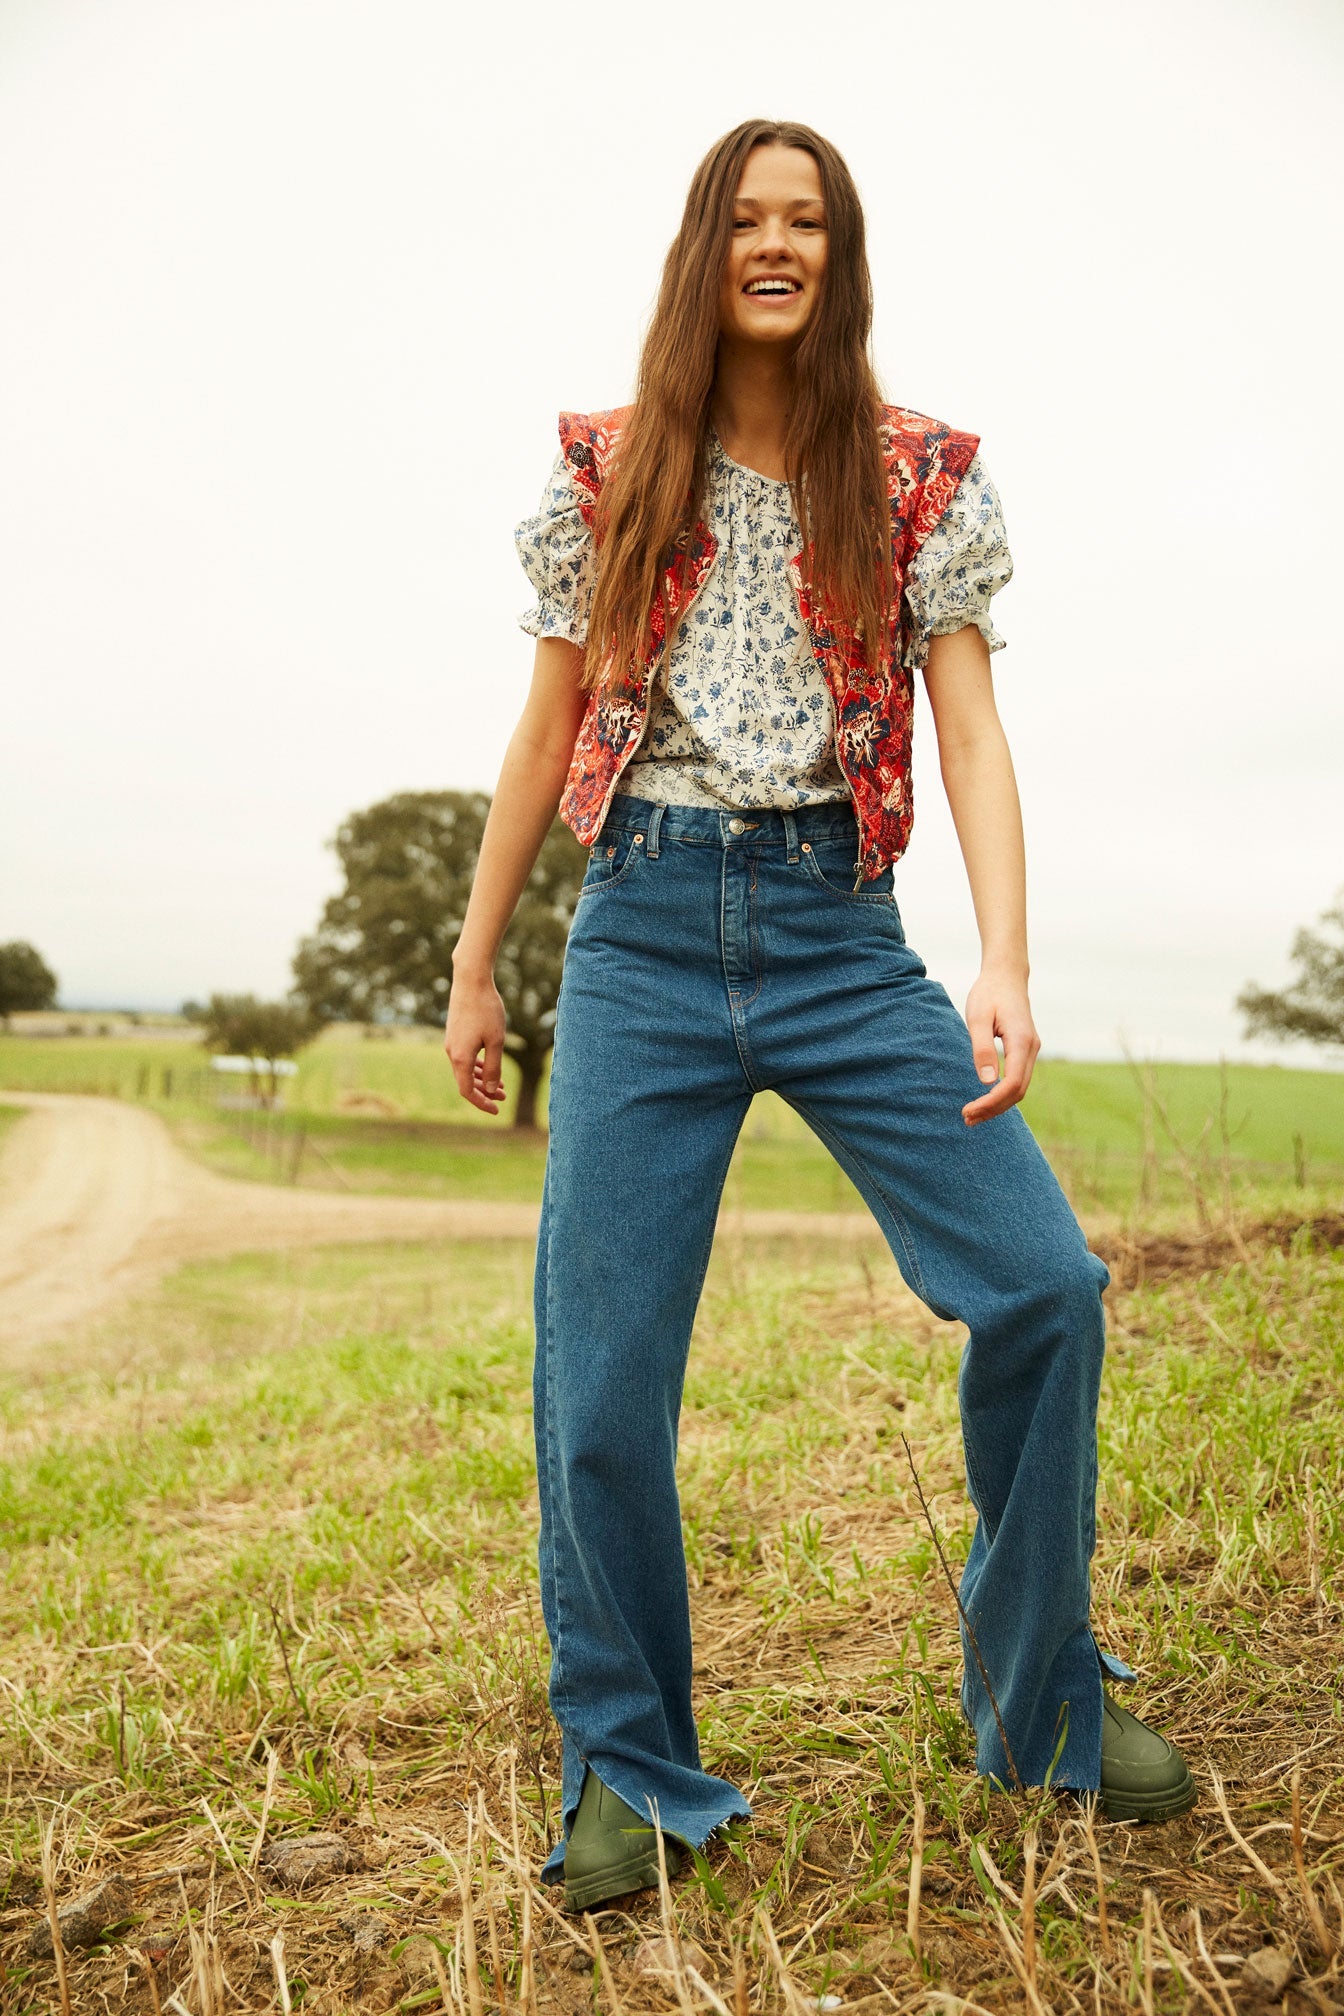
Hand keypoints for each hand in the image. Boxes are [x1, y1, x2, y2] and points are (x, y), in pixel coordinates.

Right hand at [444, 968, 507, 1115]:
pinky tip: (489, 1065)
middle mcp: (451, 1052)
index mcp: (460, 1058)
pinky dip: (477, 1065)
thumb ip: (493, 1067)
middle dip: (484, 1092)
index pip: (467, 1091)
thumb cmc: (486, 1010)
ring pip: (465, 1069)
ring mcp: (452, 1043)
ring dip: (482, 1078)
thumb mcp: (496, 1041)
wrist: (471, 981)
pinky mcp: (455, 1033)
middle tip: (503, 1097)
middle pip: (466, 1081)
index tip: (497, 1110)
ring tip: (500, 1085)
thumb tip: (489, 1089)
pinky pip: (464, 1057)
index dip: (481, 1103)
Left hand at [961, 969, 1040, 1125]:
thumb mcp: (978, 1017)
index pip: (1012, 1084)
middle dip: (994, 1109)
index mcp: (1021, 1041)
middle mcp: (1031, 1048)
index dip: (991, 1102)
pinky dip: (1002, 1094)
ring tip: (972, 1115)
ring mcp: (1031, 1050)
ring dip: (998, 1104)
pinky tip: (985, 1099)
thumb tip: (987, 1082)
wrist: (1006, 975)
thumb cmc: (988, 993)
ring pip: (1020, 1088)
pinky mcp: (1025, 1050)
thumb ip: (982, 1048)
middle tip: (967, 1119)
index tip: (968, 1110)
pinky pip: (1018, 1079)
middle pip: (1018, 1091)